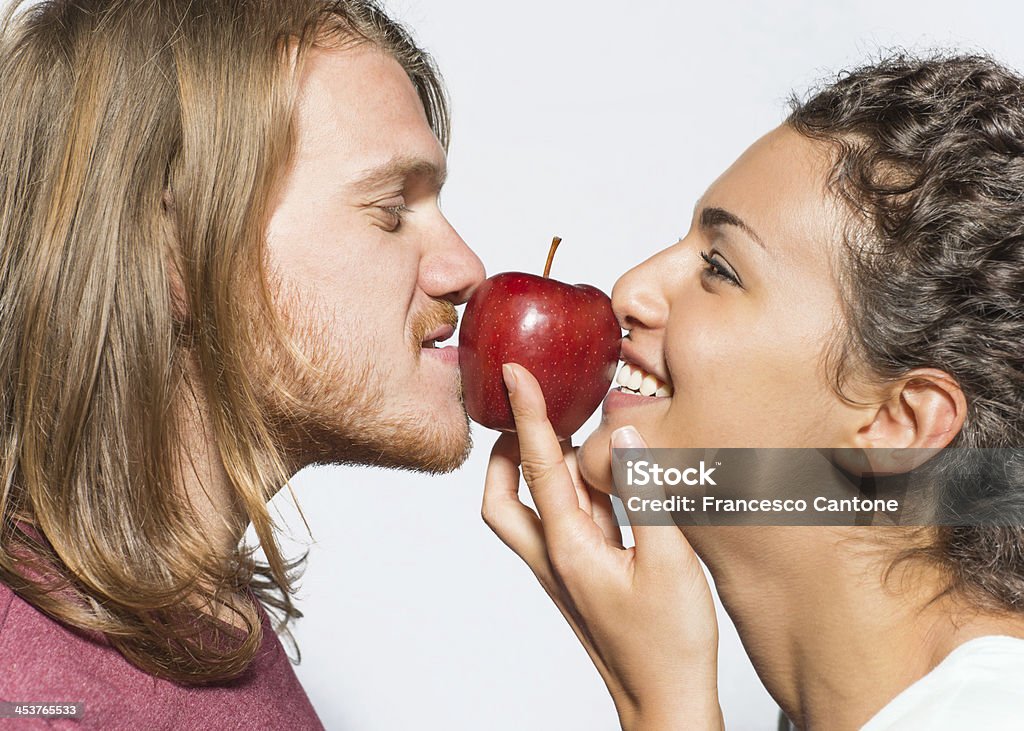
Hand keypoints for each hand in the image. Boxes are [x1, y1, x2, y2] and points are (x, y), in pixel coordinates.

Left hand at [482, 362, 723, 730]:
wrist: (664, 702)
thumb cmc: (667, 646)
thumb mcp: (669, 562)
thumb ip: (647, 494)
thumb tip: (626, 437)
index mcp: (567, 548)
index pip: (536, 466)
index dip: (526, 414)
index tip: (514, 373)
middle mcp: (555, 555)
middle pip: (504, 495)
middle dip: (506, 449)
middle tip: (524, 410)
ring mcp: (567, 566)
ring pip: (536, 505)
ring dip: (544, 465)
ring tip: (571, 425)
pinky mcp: (586, 573)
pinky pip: (570, 518)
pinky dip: (576, 488)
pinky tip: (605, 472)